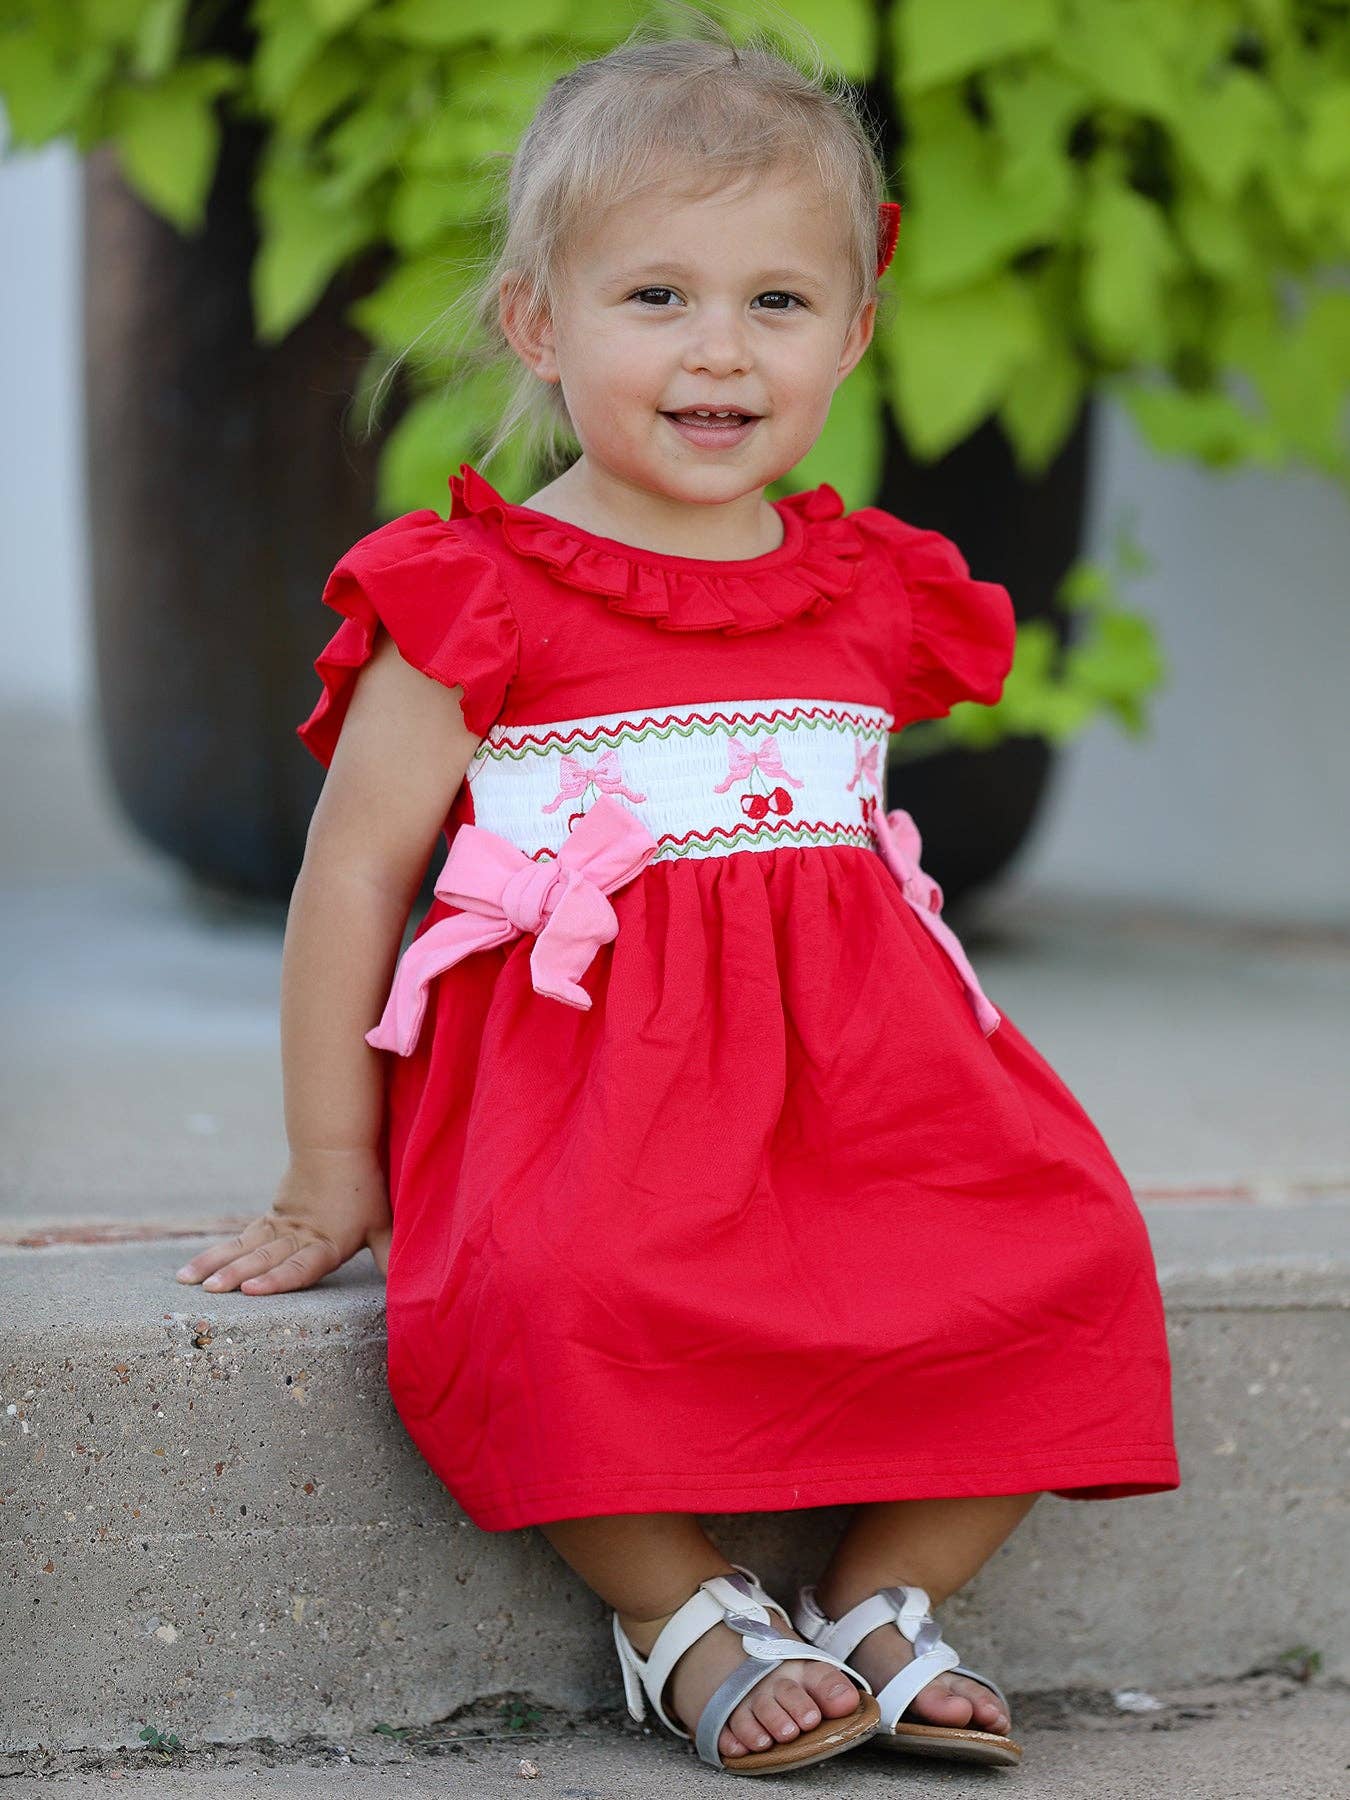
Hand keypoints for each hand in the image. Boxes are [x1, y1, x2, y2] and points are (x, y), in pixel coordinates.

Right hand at [173, 1148, 391, 1293]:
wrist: (336, 1147)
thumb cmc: (365, 1190)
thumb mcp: (382, 1224)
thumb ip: (391, 1255)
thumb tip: (412, 1287)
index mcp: (327, 1243)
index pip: (300, 1266)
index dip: (277, 1280)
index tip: (251, 1290)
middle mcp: (299, 1237)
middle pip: (265, 1257)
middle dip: (237, 1275)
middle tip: (210, 1291)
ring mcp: (279, 1227)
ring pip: (244, 1247)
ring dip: (216, 1265)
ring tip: (188, 1283)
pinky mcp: (268, 1220)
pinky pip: (239, 1239)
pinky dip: (216, 1253)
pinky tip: (193, 1269)